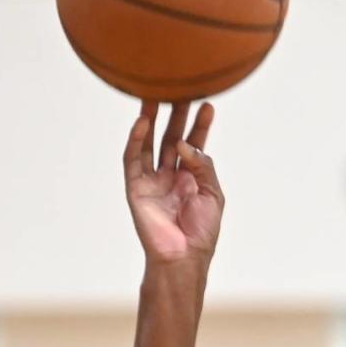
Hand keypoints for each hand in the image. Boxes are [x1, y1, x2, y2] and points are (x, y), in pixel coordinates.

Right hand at [124, 100, 223, 266]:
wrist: (184, 258)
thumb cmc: (201, 232)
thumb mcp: (212, 194)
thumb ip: (203, 165)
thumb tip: (185, 143)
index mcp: (190, 179)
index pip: (194, 145)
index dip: (200, 125)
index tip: (208, 105)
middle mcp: (170, 176)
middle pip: (171, 138)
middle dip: (176, 115)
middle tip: (182, 89)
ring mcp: (152, 182)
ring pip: (149, 144)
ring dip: (152, 120)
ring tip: (156, 95)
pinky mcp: (136, 189)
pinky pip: (133, 160)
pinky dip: (136, 141)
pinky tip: (142, 123)